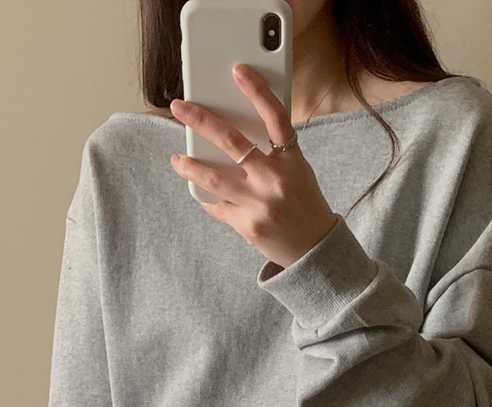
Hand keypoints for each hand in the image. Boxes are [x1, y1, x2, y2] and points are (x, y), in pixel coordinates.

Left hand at [168, 62, 338, 268]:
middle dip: (201, 121)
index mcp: (292, 161)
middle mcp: (275, 180)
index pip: (275, 117)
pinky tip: (202, 192)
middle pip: (233, 142)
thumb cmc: (304, 205)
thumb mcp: (298, 172)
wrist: (314, 250)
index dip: (257, 91)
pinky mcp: (247, 226)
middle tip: (179, 108)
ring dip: (191, 167)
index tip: (238, 71)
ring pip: (215, 178)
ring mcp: (260, 204)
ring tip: (178, 160)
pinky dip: (209, 198)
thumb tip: (232, 138)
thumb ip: (273, 154)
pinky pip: (218, 206)